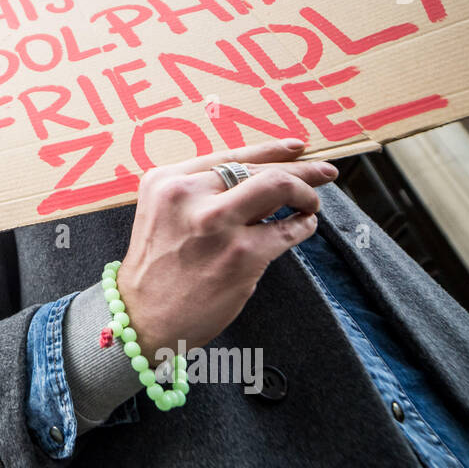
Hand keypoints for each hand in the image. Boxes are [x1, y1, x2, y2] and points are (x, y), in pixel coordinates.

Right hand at [117, 138, 337, 360]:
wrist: (143, 318)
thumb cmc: (157, 270)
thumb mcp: (163, 215)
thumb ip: (200, 194)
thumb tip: (262, 180)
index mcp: (166, 181)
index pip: (229, 156)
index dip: (270, 149)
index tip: (297, 148)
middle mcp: (188, 195)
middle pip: (259, 168)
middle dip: (301, 170)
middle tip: (325, 172)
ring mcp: (216, 223)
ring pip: (279, 187)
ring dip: (306, 193)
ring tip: (312, 203)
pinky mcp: (240, 254)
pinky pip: (287, 229)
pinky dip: (303, 226)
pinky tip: (304, 226)